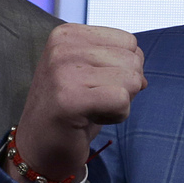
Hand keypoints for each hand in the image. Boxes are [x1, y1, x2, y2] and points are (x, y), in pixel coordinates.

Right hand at [12, 24, 144, 181]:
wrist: (39, 148)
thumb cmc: (71, 110)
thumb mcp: (93, 76)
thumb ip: (120, 64)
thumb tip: (143, 78)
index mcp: (67, 34)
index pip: (129, 42)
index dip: (122, 69)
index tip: (93, 85)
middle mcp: (62, 47)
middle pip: (133, 60)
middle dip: (123, 87)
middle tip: (91, 101)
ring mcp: (62, 71)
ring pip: (132, 79)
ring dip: (119, 103)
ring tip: (89, 110)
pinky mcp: (69, 98)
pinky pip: (122, 100)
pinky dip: (117, 115)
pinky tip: (90, 119)